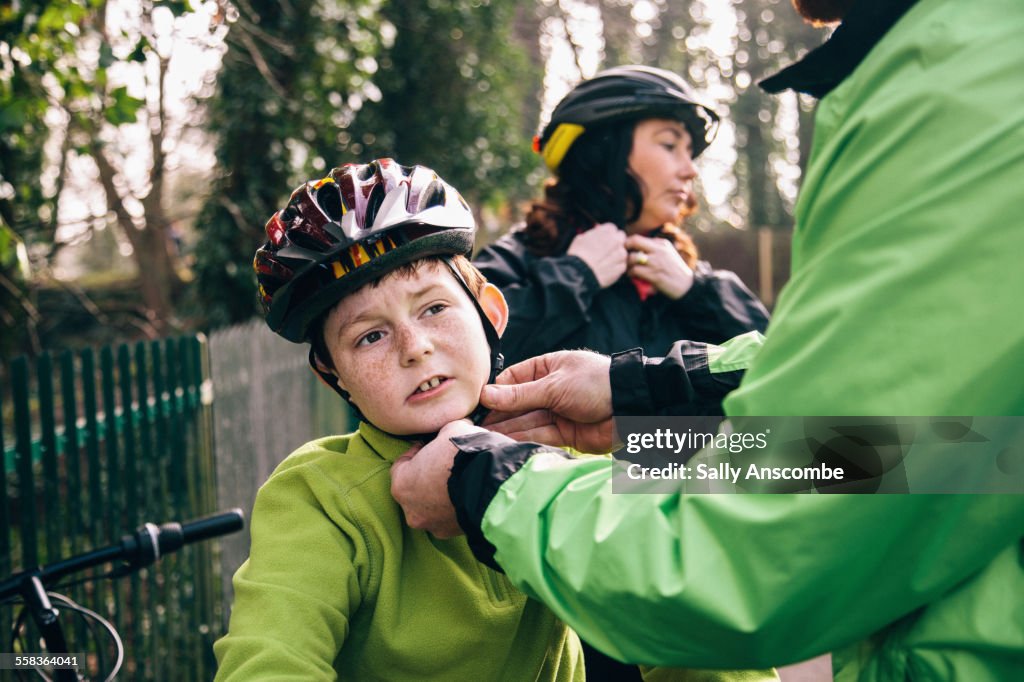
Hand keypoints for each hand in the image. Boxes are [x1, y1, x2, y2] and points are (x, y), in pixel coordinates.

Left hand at [391, 420, 484, 537]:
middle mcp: (411, 510)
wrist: (494, 484)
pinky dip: (457, 506)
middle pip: (415, 489)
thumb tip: (451, 431)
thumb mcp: (452, 428)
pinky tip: (470, 493)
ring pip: (432, 506)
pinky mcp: (452, 533)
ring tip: (462, 478)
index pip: (401, 466)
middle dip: (428, 476)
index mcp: (402, 485)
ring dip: (442, 494)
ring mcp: (432, 525)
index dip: (417, 453)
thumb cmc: (466, 455)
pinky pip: (450, 517)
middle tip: (446, 463)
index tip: (430, 447)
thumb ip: (444, 432)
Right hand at [480, 350, 615, 452]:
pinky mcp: (565, 433)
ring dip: (506, 429)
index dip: (494, 392)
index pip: (512, 380)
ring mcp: (556, 412)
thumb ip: (519, 395)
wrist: (632, 407)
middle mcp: (549, 390)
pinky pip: (539, 435)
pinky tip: (504, 443)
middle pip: (517, 403)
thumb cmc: (596, 383)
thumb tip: (486, 395)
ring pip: (525, 421)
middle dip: (497, 414)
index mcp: (546, 368)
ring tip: (482, 438)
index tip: (476, 404)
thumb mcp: (554, 385)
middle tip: (473, 426)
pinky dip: (523, 439)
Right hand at [567, 222, 627, 288]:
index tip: (602, 240)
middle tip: (605, 251)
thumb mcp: (581, 238)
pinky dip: (615, 267)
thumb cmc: (578, 255)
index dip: (606, 235)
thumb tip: (596, 232)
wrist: (579, 273)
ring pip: (622, 252)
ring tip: (604, 262)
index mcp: (607, 231)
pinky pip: (621, 265)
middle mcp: (617, 241)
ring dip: (616, 256)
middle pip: (620, 238)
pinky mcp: (621, 267)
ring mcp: (621, 254)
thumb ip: (592, 234)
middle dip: (615, 243)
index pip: (612, 229)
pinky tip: (606, 270)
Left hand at [625, 234, 693, 299]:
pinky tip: (633, 276)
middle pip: (633, 242)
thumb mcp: (668, 252)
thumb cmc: (674, 269)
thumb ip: (654, 246)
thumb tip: (636, 244)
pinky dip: (631, 274)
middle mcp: (658, 250)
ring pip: (632, 258)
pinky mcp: (654, 275)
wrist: (686, 285)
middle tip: (622, 258)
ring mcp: (656, 262)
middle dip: (624, 250)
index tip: (624, 250)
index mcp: (661, 244)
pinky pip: (635, 271)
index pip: (637, 238)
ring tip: (629, 269)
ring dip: (627, 264)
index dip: (626, 243)